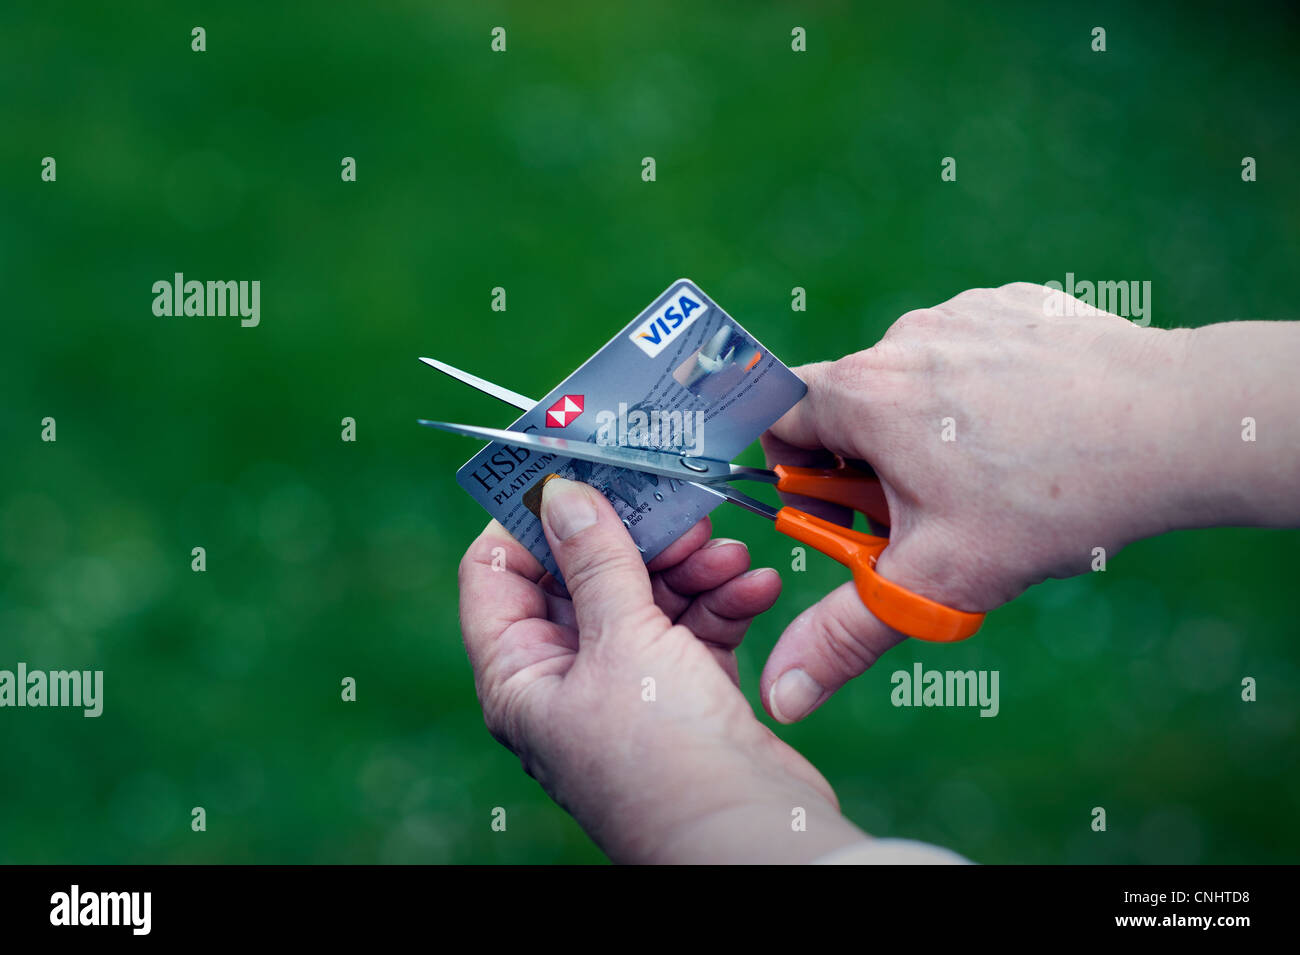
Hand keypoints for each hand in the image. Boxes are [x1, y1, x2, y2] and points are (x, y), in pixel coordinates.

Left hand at [457, 477, 868, 861]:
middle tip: (675, 505)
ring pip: (646, 595)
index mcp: (520, 675)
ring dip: (689, 566)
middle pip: (582, 576)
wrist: (751, 838)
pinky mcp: (686, 691)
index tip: (575, 467)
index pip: (498, 573)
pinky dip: (723, 602)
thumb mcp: (621, 641)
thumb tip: (560, 491)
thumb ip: (596, 559)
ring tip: (727, 551)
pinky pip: (694, 626)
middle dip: (632, 536)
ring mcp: (628, 686)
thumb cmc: (664, 756)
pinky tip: (757, 585)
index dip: (529, 517)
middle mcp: (567, 680)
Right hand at [759, 282, 1190, 721]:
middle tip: (927, 516)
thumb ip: (849, 634)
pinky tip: (1030, 432)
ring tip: (992, 478)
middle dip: (871, 463)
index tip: (842, 511)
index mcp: (863, 394)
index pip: (780, 416)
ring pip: (912, 380)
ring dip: (926, 427)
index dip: (797, 472)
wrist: (1177, 426)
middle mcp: (902, 338)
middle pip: (850, 404)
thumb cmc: (1049, 500)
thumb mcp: (937, 580)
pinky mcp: (1013, 302)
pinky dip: (979, 391)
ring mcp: (962, 312)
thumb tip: (784, 694)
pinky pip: (968, 351)